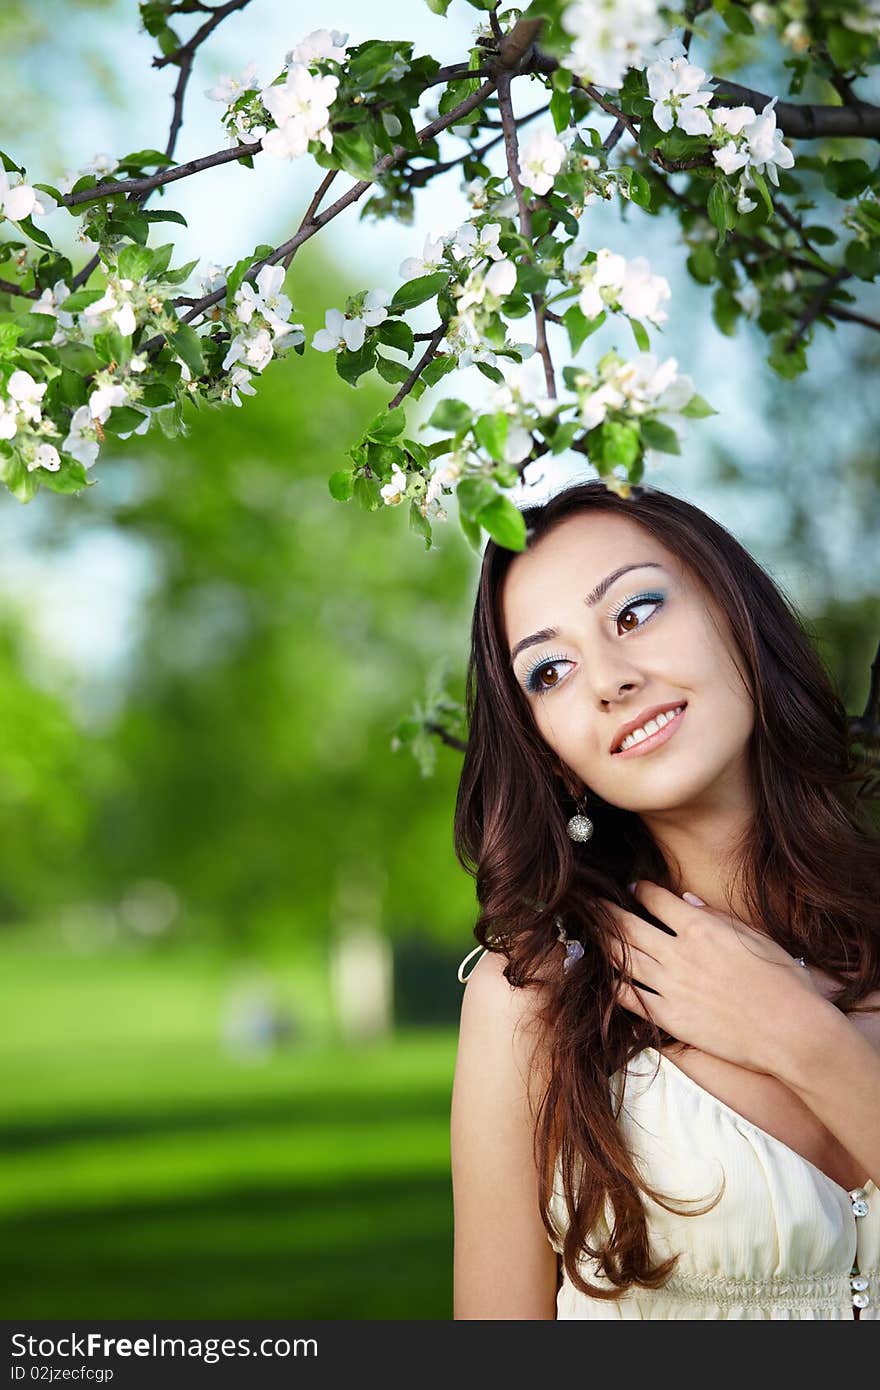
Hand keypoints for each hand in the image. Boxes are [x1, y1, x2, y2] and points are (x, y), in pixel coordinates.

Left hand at [601, 880, 823, 1074]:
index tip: (633, 887)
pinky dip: (614, 986)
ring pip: (624, 959)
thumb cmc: (783, 981)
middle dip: (607, 911)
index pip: (657, 900)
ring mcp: (671, 987)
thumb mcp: (754, 937)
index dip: (641, 890)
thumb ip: (716, 916)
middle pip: (629, 926)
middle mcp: (680, 954)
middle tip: (592, 903)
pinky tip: (605, 979)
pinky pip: (631, 999)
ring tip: (592, 934)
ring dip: (604, 943)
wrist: (790, 1030)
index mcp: (701, 928)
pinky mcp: (670, 1018)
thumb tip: (686, 899)